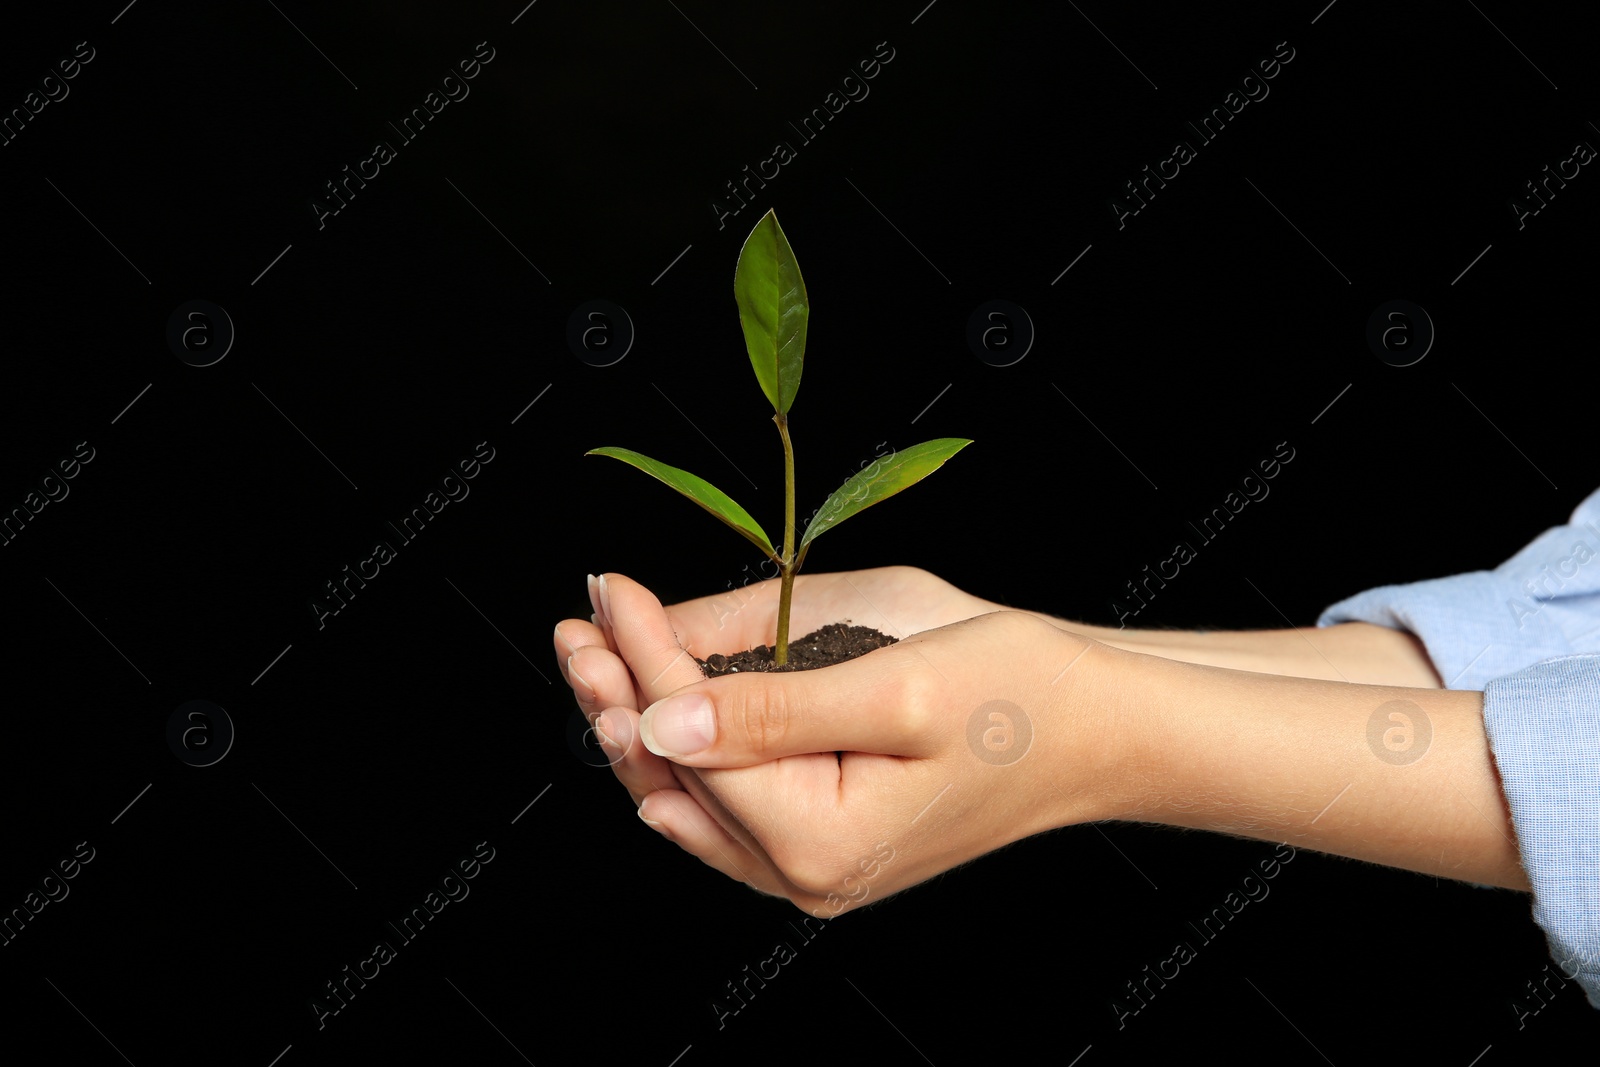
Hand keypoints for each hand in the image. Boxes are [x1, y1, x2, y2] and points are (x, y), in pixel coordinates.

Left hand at [554, 568, 1120, 915]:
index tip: (610, 587)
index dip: (642, 653)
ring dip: (640, 718)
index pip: (693, 735)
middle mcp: (806, 875)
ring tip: (595, 652)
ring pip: (690, 791)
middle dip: (619, 690)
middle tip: (577, 622)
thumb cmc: (1021, 697)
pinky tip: (652, 709)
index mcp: (820, 841)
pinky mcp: (824, 842)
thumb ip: (772, 704)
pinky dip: (685, 747)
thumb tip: (663, 712)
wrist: (1099, 729)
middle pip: (673, 774)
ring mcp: (813, 868)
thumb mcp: (895, 683)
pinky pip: (726, 804)